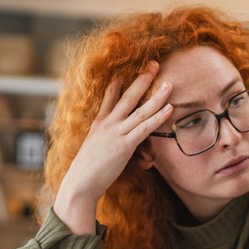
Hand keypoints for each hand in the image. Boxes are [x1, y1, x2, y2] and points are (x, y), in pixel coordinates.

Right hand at [54, 64, 173, 233]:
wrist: (80, 184)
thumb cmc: (87, 170)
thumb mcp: (94, 147)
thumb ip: (104, 138)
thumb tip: (111, 138)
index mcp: (99, 122)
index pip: (110, 96)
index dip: (119, 81)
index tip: (128, 67)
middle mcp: (108, 123)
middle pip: (128, 96)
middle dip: (142, 79)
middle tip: (154, 64)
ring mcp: (116, 133)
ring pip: (140, 110)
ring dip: (157, 96)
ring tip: (169, 83)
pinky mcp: (124, 146)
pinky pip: (145, 128)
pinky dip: (158, 117)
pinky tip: (169, 108)